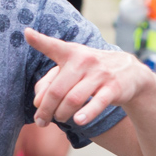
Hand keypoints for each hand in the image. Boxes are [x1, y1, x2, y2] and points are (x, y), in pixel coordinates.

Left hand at [25, 27, 154, 127]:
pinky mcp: (114, 88)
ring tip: (58, 119)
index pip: (54, 46)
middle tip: (40, 121)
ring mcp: (100, 74)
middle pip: (57, 89)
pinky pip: (97, 103)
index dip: (40, 40)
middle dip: (46, 108)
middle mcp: (85, 61)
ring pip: (73, 99)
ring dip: (61, 114)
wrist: (129, 72)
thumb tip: (38, 103)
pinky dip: (86, 114)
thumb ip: (50, 83)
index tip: (27, 33)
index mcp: (71, 53)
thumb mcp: (72, 69)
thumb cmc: (91, 71)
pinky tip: (78, 121)